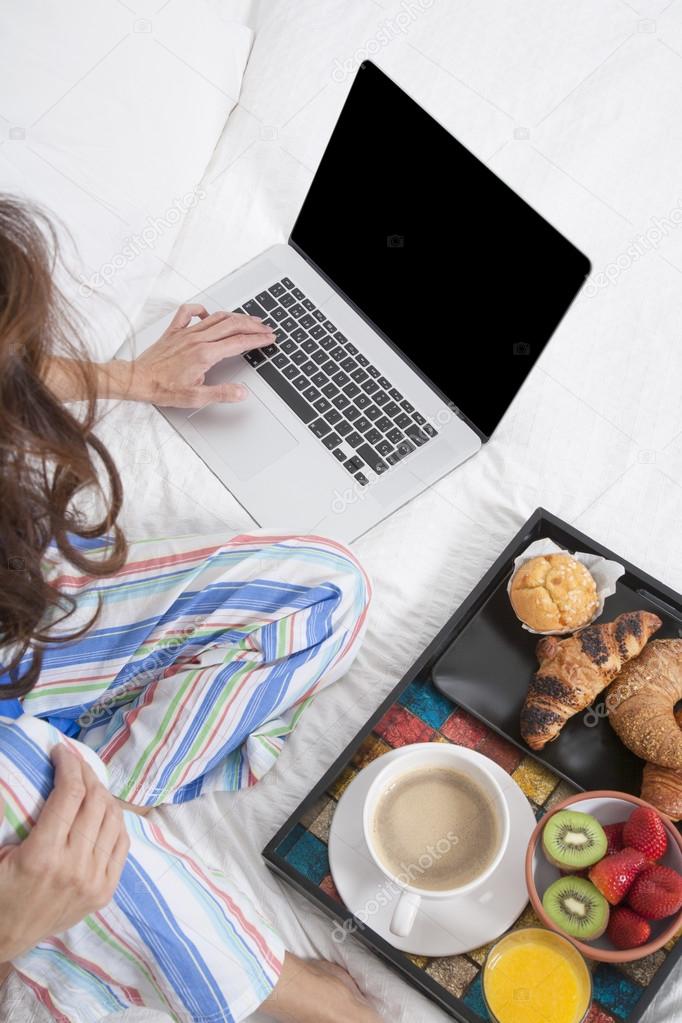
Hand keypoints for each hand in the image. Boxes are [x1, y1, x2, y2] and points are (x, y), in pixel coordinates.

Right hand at [0, 744, 128, 961]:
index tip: (61, 752)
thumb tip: (12, 779)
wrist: (5, 938)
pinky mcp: (104, 892)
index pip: (70, 794)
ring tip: (87, 782)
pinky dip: (115, 820)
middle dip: (86, 773)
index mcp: (42, 855)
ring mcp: (94, 881)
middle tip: (74, 762)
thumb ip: (7, 816)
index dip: (69, 765)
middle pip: (95, 801)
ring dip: (102, 793)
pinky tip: (103, 809)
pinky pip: (121, 843)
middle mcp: (74, 867)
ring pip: (113, 819)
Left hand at [122, 304, 274, 406]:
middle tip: (266, 328)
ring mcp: (186, 333)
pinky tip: (208, 314)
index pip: (238, 343)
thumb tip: (242, 392)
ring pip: (216, 317)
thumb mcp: (196, 398)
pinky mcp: (174, 332)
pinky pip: (189, 313)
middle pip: (232, 325)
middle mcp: (197, 340)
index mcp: (205, 355)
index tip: (269, 338)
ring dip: (235, 317)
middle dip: (253, 325)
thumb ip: (222, 394)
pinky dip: (202, 310)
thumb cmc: (162, 388)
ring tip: (248, 320)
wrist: (137, 379)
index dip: (257, 340)